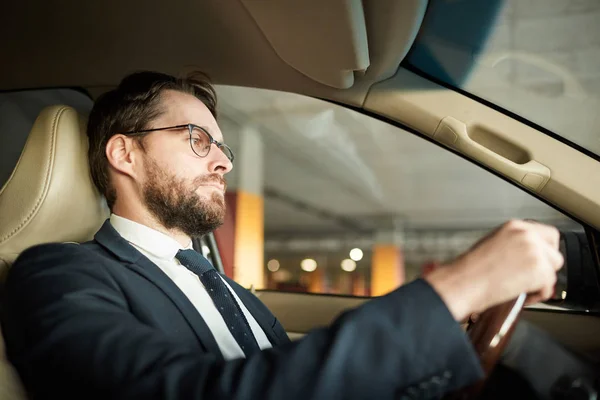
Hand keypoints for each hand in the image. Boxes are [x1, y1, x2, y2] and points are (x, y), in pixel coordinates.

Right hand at [425, 220, 563, 321]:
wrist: (463, 282)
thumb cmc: (469, 269)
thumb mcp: (491, 244)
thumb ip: (512, 244)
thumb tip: (523, 256)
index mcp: (514, 226)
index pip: (546, 233)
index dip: (544, 249)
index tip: (539, 259)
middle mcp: (527, 235)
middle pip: (554, 249)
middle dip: (546, 264)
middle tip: (533, 275)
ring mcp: (535, 252)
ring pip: (554, 267)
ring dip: (542, 280)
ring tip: (523, 286)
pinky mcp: (540, 270)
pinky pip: (549, 286)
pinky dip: (537, 295)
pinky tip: (521, 294)